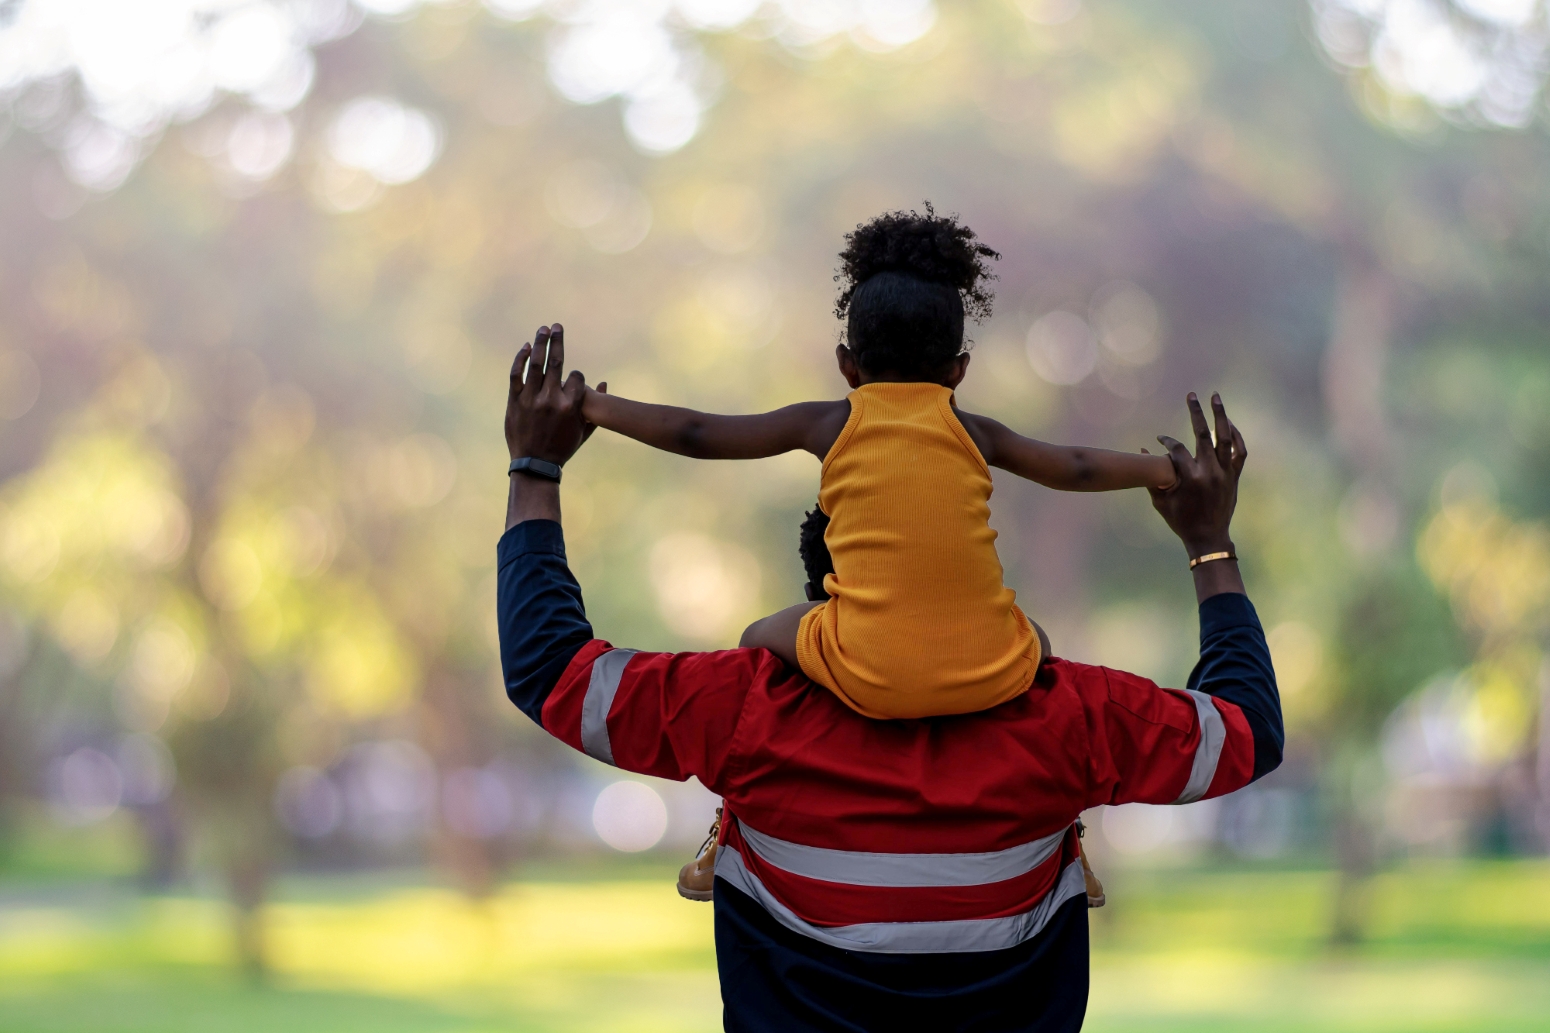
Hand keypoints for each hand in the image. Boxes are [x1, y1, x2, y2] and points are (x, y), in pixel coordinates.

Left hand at [505, 324, 596, 465]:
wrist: (534, 465)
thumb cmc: (562, 448)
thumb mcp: (584, 430)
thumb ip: (596, 407)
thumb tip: (606, 384)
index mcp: (571, 407)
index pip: (578, 378)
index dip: (577, 376)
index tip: (574, 378)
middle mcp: (551, 399)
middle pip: (556, 362)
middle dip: (558, 341)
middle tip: (557, 325)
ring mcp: (531, 399)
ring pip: (536, 364)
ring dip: (540, 343)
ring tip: (543, 329)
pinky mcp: (515, 401)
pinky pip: (517, 375)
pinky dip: (521, 359)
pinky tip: (527, 348)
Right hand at [1144, 392, 1245, 557]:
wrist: (1209, 537)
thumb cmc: (1181, 520)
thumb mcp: (1161, 501)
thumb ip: (1152, 477)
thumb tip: (1144, 450)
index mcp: (1190, 478)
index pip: (1176, 449)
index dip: (1167, 441)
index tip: (1160, 438)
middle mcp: (1209, 472)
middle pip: (1202, 435)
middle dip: (1196, 413)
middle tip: (1192, 395)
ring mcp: (1225, 473)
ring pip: (1224, 438)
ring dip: (1220, 416)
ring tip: (1216, 398)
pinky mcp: (1234, 476)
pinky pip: (1239, 451)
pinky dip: (1236, 436)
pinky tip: (1229, 424)